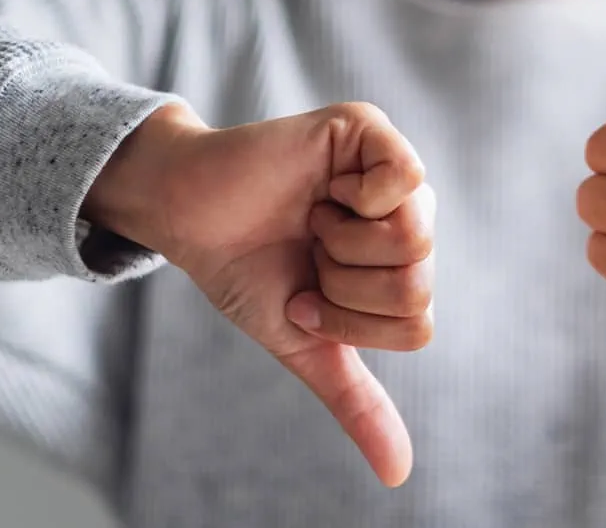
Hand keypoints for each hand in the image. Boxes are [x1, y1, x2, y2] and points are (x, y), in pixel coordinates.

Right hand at [84, 101, 433, 486]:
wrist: (186, 217)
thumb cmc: (248, 271)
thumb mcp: (307, 342)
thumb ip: (356, 400)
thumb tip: (397, 474)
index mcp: (403, 266)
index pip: (417, 323)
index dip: (351, 322)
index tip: (307, 295)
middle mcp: (410, 218)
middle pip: (419, 283)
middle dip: (344, 286)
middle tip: (309, 255)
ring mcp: (394, 172)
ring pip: (414, 239)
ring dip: (343, 245)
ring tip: (312, 221)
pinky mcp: (370, 130)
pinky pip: (406, 179)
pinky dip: (359, 200)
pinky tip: (328, 190)